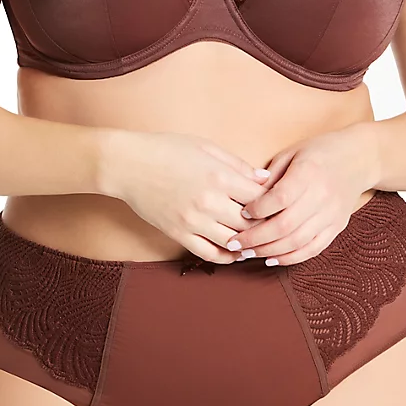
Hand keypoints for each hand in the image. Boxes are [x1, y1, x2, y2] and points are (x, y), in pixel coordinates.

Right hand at [106, 131, 271, 262]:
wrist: (127, 164)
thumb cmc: (166, 149)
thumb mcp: (206, 147)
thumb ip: (238, 165)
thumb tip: (265, 179)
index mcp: (219, 176)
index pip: (261, 198)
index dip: (274, 202)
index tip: (279, 204)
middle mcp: (209, 202)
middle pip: (250, 223)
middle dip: (265, 225)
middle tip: (274, 226)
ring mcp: (193, 221)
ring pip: (233, 242)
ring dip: (249, 244)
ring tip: (258, 241)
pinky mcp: (178, 234)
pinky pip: (209, 253)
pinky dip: (227, 257)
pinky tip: (235, 252)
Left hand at [230, 123, 380, 265]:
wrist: (360, 158)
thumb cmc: (319, 152)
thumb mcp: (291, 153)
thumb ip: (270, 176)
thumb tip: (245, 197)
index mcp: (308, 172)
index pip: (280, 198)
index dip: (257, 209)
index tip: (241, 212)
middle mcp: (322, 195)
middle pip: (285, 225)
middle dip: (256, 238)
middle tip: (234, 243)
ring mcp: (332, 214)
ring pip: (297, 241)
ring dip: (269, 251)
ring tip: (248, 253)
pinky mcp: (337, 226)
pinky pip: (313, 248)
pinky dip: (291, 257)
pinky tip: (272, 259)